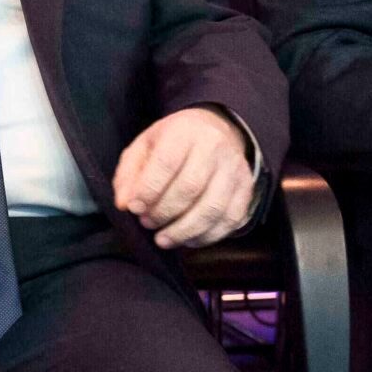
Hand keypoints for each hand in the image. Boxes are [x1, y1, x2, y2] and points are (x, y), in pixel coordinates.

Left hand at [112, 106, 256, 249]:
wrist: (214, 132)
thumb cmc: (171, 144)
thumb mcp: (142, 148)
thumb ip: (128, 175)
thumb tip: (124, 204)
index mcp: (184, 132)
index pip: (167, 163)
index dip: (148, 190)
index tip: (133, 208)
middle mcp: (215, 148)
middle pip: (191, 188)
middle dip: (164, 212)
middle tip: (147, 223)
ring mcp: (235, 170)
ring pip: (213, 207)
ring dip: (184, 230)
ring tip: (163, 238)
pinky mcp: (246, 190)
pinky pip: (231, 219)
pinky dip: (207, 236)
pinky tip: (187, 239)